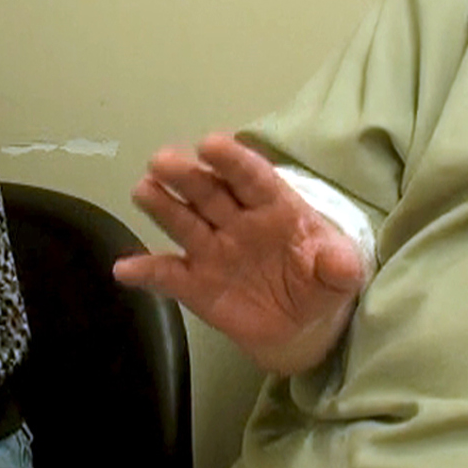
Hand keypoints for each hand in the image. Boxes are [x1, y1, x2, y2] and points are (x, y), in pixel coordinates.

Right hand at [114, 133, 368, 374]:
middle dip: (186, 175)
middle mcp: (236, 220)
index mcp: (274, 206)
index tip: (210, 144)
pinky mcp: (195, 284)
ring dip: (162, 206)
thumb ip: (340, 267)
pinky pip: (168, 276)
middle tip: (162, 161)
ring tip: (143, 190)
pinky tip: (125, 269)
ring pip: (183, 222)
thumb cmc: (320, 281)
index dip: (232, 160)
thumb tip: (342, 265)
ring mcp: (213, 250)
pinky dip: (146, 272)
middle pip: (209, 192)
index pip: (251, 177)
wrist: (302, 324)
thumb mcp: (341, 275)